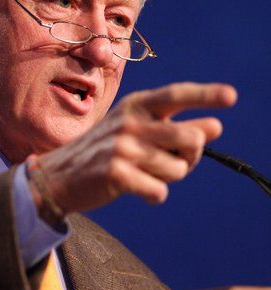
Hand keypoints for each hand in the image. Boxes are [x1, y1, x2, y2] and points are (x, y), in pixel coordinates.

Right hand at [37, 82, 236, 213]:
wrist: (59, 175)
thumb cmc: (105, 150)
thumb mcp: (137, 130)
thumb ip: (174, 127)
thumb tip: (216, 127)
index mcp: (136, 104)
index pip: (176, 95)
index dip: (206, 95)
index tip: (232, 97)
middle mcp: (130, 121)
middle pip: (191, 138)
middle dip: (193, 155)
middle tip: (176, 160)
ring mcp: (122, 147)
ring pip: (178, 169)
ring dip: (170, 178)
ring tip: (145, 173)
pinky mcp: (116, 174)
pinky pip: (159, 191)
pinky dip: (155, 194)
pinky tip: (137, 189)